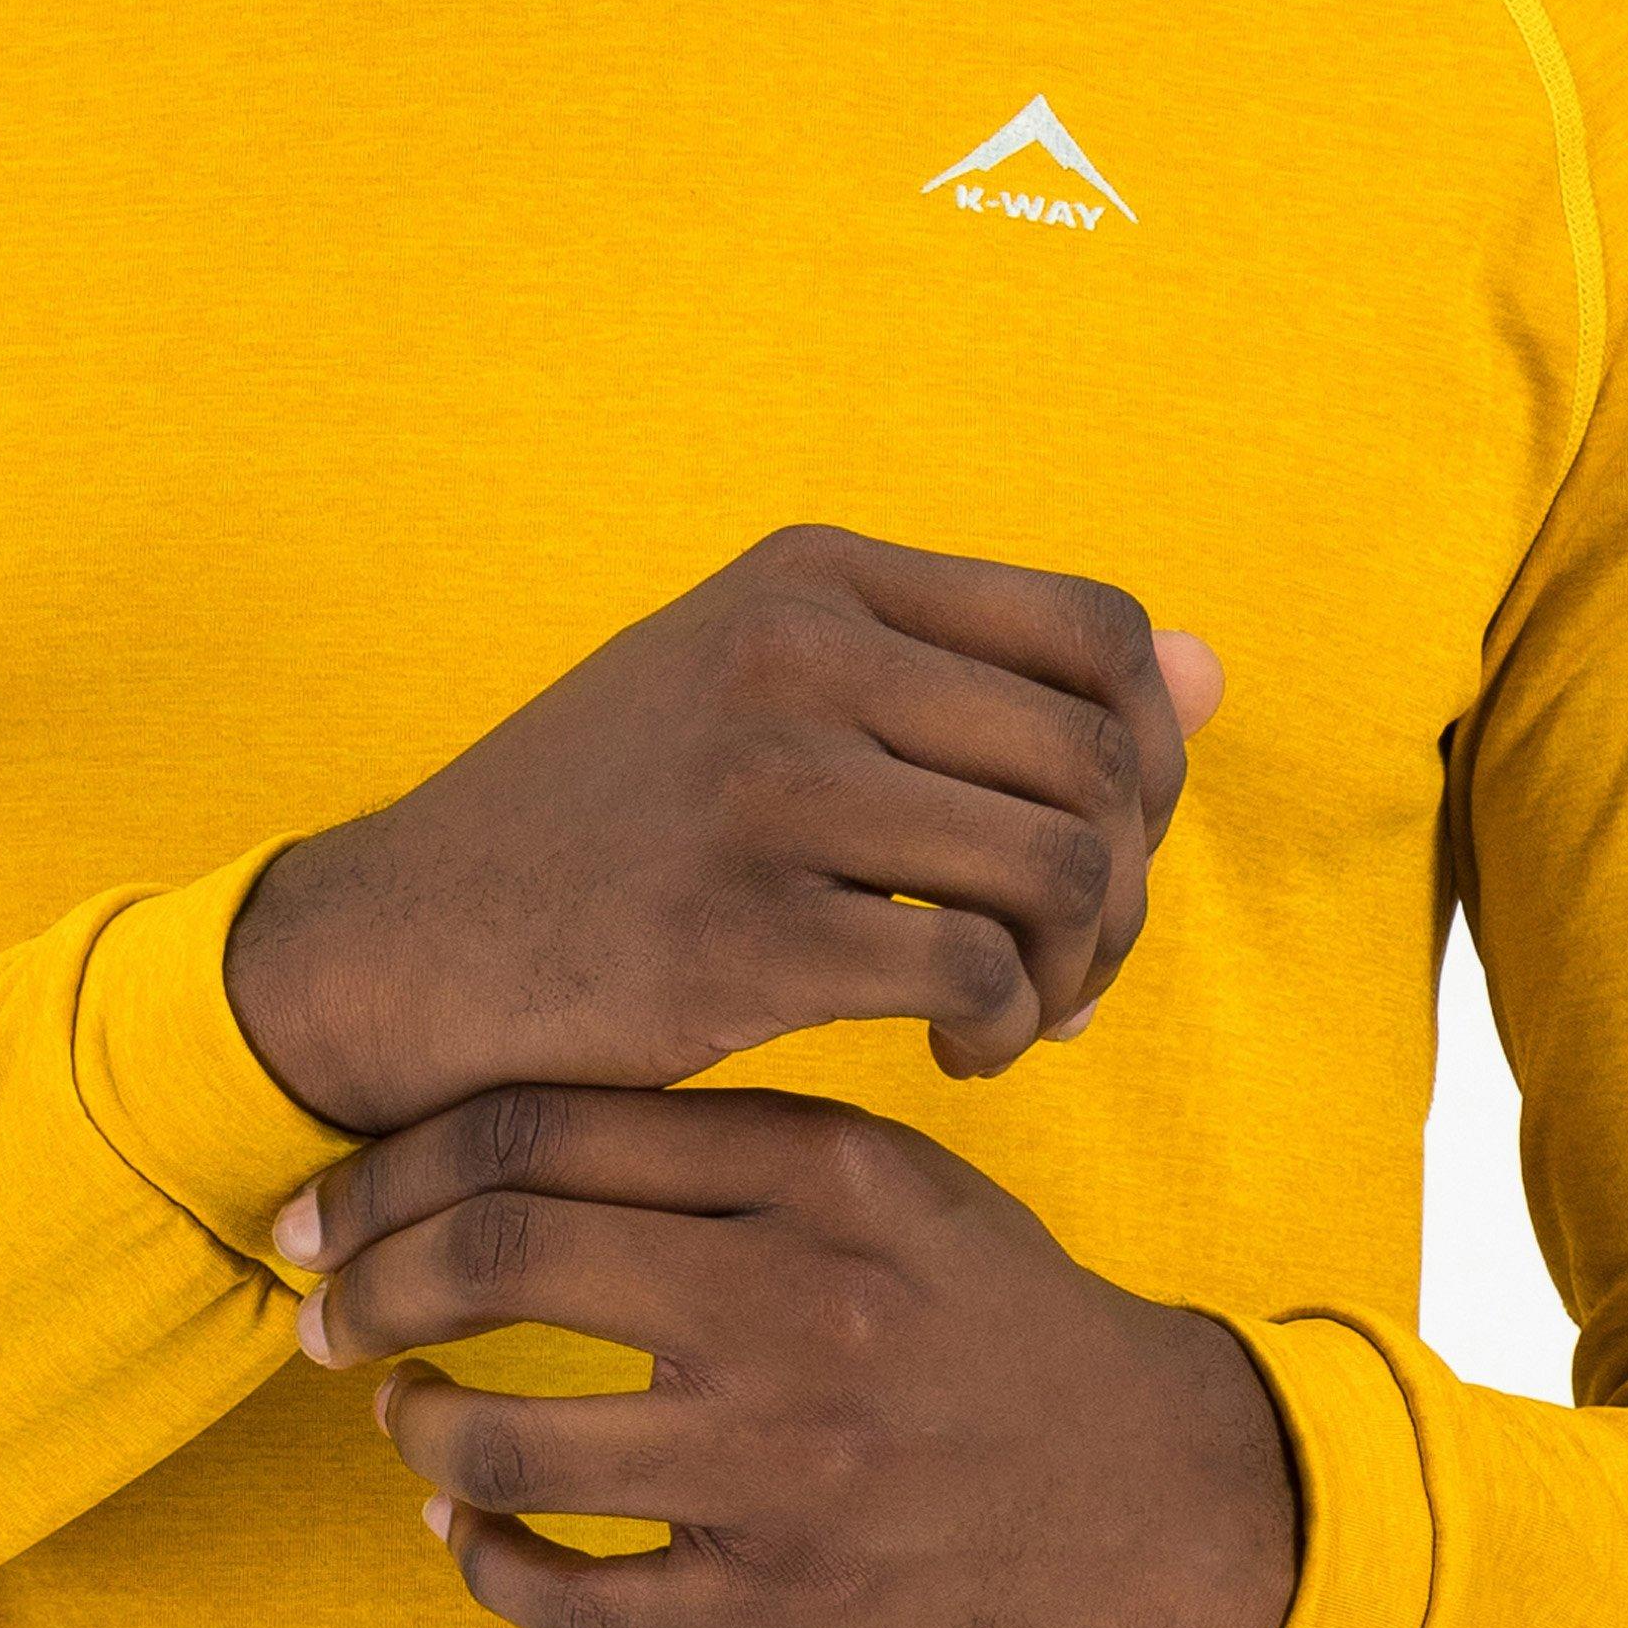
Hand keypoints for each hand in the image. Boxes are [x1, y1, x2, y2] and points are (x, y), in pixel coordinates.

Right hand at [223, 525, 1221, 1131]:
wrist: (411, 945)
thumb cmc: (617, 825)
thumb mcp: (777, 697)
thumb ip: (981, 678)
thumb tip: (1215, 671)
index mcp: (812, 575)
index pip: (1099, 631)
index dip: (1145, 752)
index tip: (1096, 842)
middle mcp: (794, 652)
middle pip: (1097, 760)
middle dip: (1123, 886)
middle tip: (1063, 963)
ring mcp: (764, 786)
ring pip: (1062, 866)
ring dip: (1077, 969)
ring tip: (1017, 1012)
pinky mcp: (740, 931)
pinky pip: (977, 974)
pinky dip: (1003, 1028)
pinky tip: (953, 1053)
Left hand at [284, 1083, 1297, 1627]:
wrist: (1152, 1480)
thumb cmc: (984, 1304)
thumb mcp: (881, 1171)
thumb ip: (716, 1138)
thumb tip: (491, 1130)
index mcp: (811, 1166)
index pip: (538, 1123)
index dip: (393, 1160)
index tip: (326, 1199)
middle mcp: (791, 1300)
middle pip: (497, 1253)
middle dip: (364, 1278)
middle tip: (318, 1304)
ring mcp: (784, 1463)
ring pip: (508, 1442)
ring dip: (415, 1428)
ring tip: (400, 1413)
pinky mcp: (784, 1602)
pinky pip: (575, 1599)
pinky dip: (485, 1565)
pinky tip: (466, 1536)